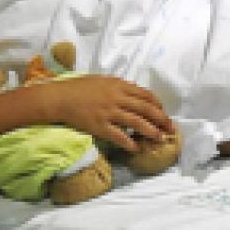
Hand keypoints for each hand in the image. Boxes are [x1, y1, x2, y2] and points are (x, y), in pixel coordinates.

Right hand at [34, 76, 174, 153]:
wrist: (59, 98)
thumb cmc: (80, 88)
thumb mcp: (104, 81)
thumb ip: (120, 87)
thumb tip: (136, 94)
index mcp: (120, 86)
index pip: (146, 95)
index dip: (158, 105)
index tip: (164, 113)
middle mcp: (117, 98)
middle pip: (146, 109)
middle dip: (162, 119)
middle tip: (170, 128)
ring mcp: (109, 112)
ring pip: (137, 123)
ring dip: (151, 132)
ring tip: (160, 139)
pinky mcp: (99, 126)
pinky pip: (118, 136)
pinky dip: (129, 142)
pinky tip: (136, 148)